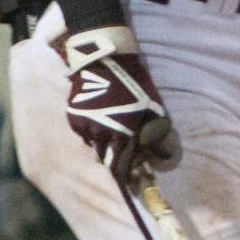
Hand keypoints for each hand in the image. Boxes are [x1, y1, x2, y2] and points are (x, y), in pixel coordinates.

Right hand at [63, 25, 179, 184]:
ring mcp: (85, 126)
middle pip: (104, 158)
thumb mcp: (152, 107)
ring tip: (106, 134)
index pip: (120, 165)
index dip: (122, 173)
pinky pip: (81, 133)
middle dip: (110, 158)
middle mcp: (102, 134)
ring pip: (92, 145)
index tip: (125, 178)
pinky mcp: (73, 117)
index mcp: (122, 134)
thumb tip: (165, 156)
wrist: (105, 62)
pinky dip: (88, 131)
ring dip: (100, 143)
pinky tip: (95, 122)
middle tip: (116, 153)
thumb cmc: (135, 83)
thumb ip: (156, 133)